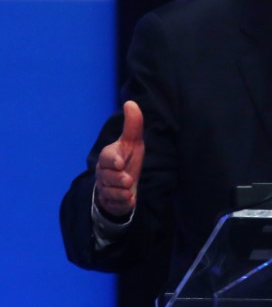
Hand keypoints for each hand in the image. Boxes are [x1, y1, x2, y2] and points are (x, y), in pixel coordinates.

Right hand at [94, 101, 144, 216]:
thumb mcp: (133, 142)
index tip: (120, 162)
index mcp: (108, 157)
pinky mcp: (110, 201)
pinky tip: (130, 200)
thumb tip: (130, 102)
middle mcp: (103, 172)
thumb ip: (133, 124)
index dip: (112, 160)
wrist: (125, 184)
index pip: (106, 157)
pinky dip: (123, 203)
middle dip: (118, 178)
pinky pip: (114, 204)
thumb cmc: (128, 159)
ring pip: (109, 191)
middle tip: (128, 179)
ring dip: (121, 192)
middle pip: (106, 176)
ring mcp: (105, 188)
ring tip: (129, 189)